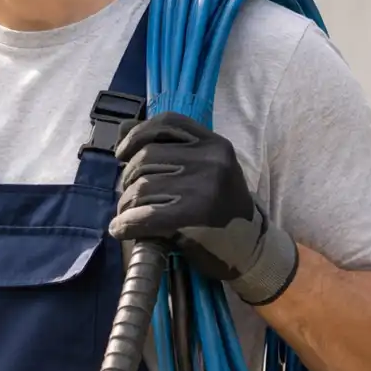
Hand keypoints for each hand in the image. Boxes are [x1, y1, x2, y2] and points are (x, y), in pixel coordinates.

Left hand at [108, 111, 298, 305]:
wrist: (249, 247)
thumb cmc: (218, 207)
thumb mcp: (202, 168)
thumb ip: (167, 147)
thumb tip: (123, 128)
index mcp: (214, 143)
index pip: (167, 123)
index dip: (138, 134)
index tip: (122, 153)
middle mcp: (211, 159)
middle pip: (147, 155)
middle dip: (128, 176)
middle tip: (129, 194)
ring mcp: (204, 186)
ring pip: (142, 185)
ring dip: (126, 202)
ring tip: (128, 214)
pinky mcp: (194, 215)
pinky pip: (145, 214)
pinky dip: (126, 223)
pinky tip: (121, 229)